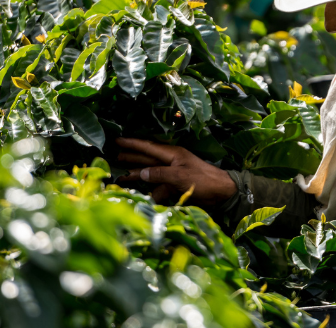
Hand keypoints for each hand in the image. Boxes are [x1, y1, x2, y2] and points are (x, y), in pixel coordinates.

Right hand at [115, 138, 236, 205]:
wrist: (222, 193)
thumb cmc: (204, 180)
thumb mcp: (179, 176)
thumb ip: (159, 174)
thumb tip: (140, 173)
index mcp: (172, 154)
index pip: (147, 147)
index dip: (131, 143)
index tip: (116, 140)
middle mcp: (170, 162)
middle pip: (146, 159)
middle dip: (130, 158)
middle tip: (113, 158)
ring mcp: (173, 174)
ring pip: (150, 174)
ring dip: (136, 176)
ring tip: (120, 178)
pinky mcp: (176, 186)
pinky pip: (159, 187)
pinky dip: (151, 191)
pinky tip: (142, 195)